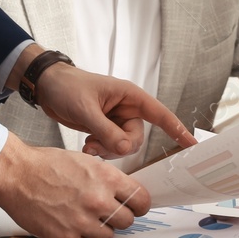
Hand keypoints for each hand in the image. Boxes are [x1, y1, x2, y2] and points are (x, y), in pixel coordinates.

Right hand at [0, 135, 150, 237]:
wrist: (16, 174)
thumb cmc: (46, 165)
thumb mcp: (86, 162)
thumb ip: (108, 179)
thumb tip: (123, 194)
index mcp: (106, 179)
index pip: (142, 200)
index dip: (140, 205)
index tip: (135, 207)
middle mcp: (97, 201)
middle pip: (127, 221)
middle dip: (119, 217)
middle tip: (106, 212)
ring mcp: (82, 222)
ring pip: (108, 236)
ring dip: (100, 229)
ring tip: (84, 217)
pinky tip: (72, 226)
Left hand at [32, 63, 196, 159]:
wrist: (47, 87)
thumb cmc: (67, 87)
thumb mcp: (86, 109)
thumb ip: (106, 130)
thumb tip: (124, 149)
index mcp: (130, 96)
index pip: (160, 115)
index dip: (177, 130)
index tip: (192, 145)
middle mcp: (127, 109)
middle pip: (137, 138)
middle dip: (119, 146)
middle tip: (96, 146)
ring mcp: (117, 120)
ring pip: (124, 146)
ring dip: (107, 150)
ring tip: (88, 145)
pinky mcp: (106, 129)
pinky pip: (112, 147)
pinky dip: (101, 150)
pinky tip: (87, 145)